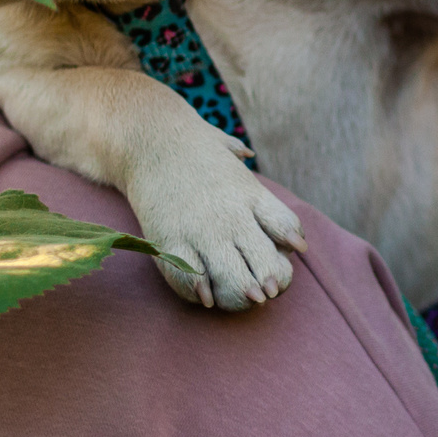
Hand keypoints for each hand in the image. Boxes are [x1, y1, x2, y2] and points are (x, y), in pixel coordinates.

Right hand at [125, 129, 308, 310]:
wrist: (147, 140)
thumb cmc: (186, 145)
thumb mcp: (223, 147)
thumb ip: (239, 154)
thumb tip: (246, 153)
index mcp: (251, 194)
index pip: (287, 230)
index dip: (290, 246)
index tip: (287, 251)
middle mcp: (232, 217)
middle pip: (267, 267)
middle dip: (271, 284)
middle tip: (265, 289)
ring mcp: (202, 232)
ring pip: (236, 283)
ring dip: (240, 296)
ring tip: (239, 296)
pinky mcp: (171, 243)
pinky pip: (192, 282)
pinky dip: (201, 294)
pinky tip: (206, 294)